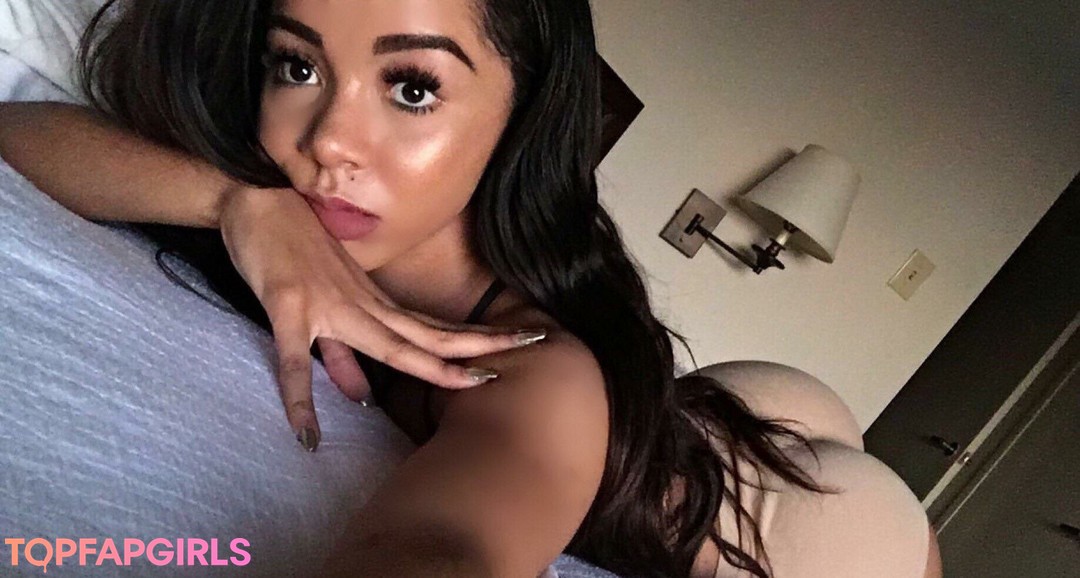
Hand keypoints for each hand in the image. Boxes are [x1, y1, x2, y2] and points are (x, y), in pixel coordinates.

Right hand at [217, 186, 545, 450]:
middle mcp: (360, 304)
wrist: (253, 195)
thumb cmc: (289, 244)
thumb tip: (363, 397)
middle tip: (528, 349)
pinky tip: (308, 435)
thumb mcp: (323, 302)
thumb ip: (340, 355)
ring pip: (388, 342)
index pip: (431, 329)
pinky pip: (295, 362)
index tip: (515, 345)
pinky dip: (300, 399)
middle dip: (476, 347)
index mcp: (370, 303)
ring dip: (431, 365)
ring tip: (472, 384)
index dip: (472, 341)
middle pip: (427, 336)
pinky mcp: (289, 307)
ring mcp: (328, 306)